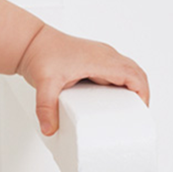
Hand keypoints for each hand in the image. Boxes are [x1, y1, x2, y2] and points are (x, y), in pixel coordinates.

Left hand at [17, 25, 149, 136]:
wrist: (30, 42)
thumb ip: (46, 107)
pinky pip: (116, 72)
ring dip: (131, 89)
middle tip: (135, 115)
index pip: (134, 75)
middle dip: (140, 94)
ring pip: (127, 72)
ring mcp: (101, 57)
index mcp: (102, 59)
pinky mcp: (94, 61)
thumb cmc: (41, 54)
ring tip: (126, 110)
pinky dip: (120, 85)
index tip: (140, 112)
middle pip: (135, 74)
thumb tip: (49, 129)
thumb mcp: (44, 83)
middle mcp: (105, 56)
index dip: (142, 94)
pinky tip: (112, 100)